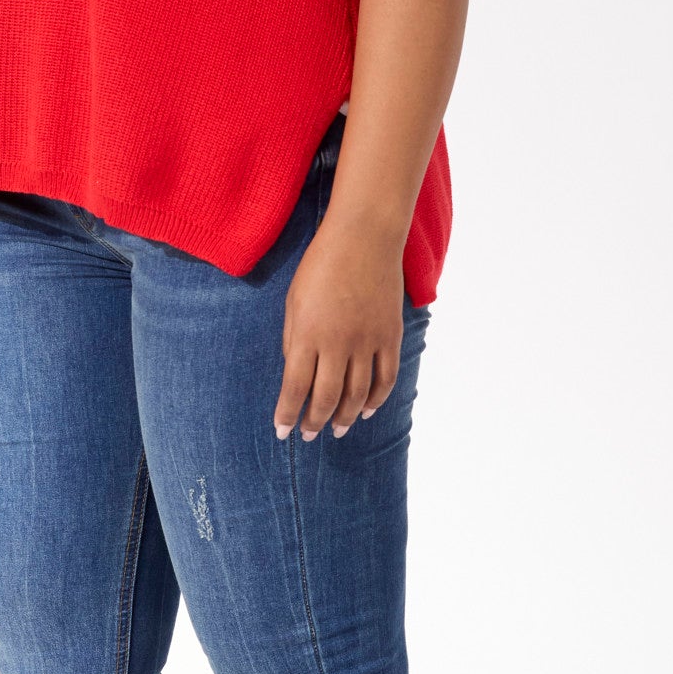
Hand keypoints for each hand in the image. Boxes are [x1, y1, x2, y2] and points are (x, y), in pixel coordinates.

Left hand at [273, 213, 404, 440]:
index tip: (282, 431)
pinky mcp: (390, 336)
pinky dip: (377, 399)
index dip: (287, 414)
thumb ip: (294, 341)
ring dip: (345, 417)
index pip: (295, 388)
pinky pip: (386, 378)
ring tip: (337, 430)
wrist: (363, 238)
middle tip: (309, 435)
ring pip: (357, 394)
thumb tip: (298, 377)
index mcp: (308, 334)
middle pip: (327, 397)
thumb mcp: (294, 303)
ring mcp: (368, 341)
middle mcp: (338, 343)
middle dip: (315, 422)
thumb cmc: (320, 266)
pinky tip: (365, 411)